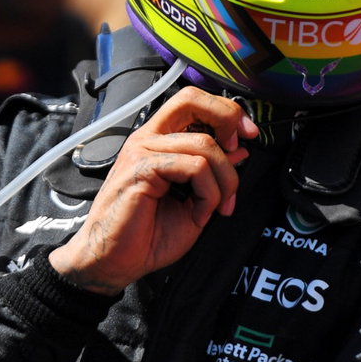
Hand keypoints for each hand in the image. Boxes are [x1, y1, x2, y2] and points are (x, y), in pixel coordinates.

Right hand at [50, 85, 255, 293]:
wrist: (114, 261)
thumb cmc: (146, 235)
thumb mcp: (194, 201)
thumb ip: (213, 174)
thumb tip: (239, 151)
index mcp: (158, 141)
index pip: (192, 102)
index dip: (225, 112)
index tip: (246, 136)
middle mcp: (148, 139)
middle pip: (192, 100)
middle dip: (228, 118)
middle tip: (241, 148)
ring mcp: (142, 151)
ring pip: (204, 145)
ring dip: (223, 181)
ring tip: (215, 208)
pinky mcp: (141, 168)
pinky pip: (194, 168)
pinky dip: (208, 194)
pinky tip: (199, 214)